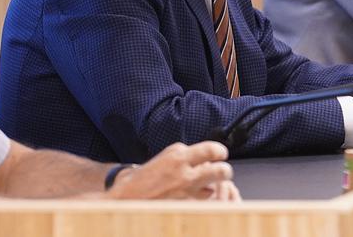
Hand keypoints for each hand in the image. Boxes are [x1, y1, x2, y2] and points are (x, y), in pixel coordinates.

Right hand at [107, 141, 235, 199]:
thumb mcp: (165, 159)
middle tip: (224, 170)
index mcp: (177, 154)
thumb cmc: (145, 179)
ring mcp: (185, 188)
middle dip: (225, 169)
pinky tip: (201, 197)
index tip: (221, 154)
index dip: (219, 152)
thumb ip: (185, 158)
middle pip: (220, 168)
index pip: (211, 149)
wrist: (127, 197)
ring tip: (215, 184)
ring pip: (216, 184)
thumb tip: (206, 159)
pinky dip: (206, 198)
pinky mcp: (184, 203)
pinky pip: (205, 199)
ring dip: (217, 184)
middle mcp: (184, 169)